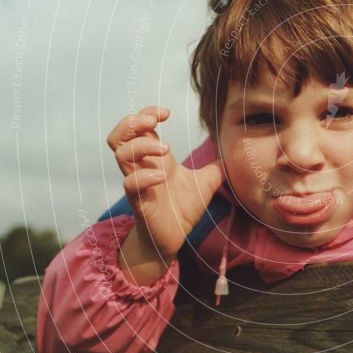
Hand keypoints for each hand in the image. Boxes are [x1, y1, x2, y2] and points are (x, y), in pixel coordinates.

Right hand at [107, 106, 225, 260]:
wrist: (174, 239)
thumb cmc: (183, 209)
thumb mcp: (205, 184)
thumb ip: (216, 168)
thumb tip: (233, 157)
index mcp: (156, 159)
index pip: (139, 126)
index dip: (147, 113)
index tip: (166, 113)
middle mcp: (142, 167)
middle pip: (119, 135)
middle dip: (133, 121)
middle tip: (155, 122)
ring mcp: (138, 183)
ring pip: (120, 154)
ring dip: (141, 145)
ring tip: (167, 150)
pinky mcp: (138, 202)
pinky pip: (129, 183)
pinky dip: (144, 176)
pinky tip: (162, 176)